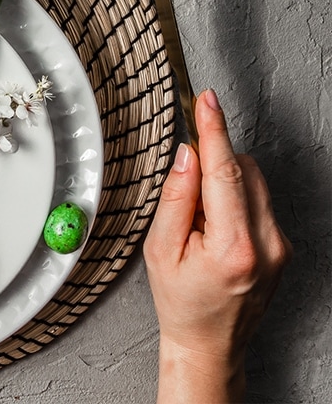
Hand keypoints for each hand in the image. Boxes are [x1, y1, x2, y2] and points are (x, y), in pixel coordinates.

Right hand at [144, 89, 290, 401]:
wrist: (210, 342)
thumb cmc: (180, 301)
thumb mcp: (159, 250)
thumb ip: (175, 199)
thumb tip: (188, 156)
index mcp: (233, 246)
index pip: (225, 171)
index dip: (213, 130)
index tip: (207, 101)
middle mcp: (268, 244)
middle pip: (244, 170)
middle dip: (212, 165)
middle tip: (185, 198)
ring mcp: (282, 245)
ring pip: (254, 182)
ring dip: (224, 183)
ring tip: (199, 223)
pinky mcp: (284, 245)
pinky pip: (258, 202)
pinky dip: (234, 202)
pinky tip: (215, 231)